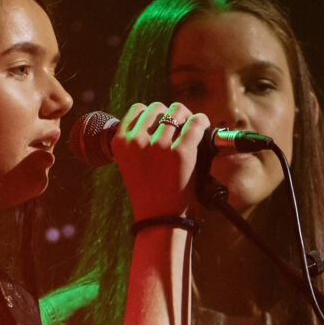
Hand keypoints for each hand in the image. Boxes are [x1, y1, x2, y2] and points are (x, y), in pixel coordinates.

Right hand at [113, 100, 206, 220]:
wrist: (160, 218)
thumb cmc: (148, 191)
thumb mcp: (131, 162)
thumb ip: (139, 140)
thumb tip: (163, 116)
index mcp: (121, 142)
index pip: (138, 109)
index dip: (153, 115)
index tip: (162, 125)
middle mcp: (137, 141)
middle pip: (158, 107)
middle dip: (170, 115)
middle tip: (179, 129)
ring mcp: (159, 146)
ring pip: (177, 110)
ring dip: (186, 118)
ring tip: (190, 132)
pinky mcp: (180, 152)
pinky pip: (196, 123)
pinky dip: (202, 121)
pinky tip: (203, 126)